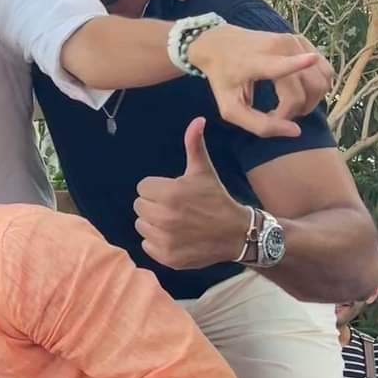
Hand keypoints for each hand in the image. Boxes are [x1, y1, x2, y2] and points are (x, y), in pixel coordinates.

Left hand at [135, 118, 252, 269]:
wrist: (237, 233)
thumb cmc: (216, 198)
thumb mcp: (204, 171)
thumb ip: (194, 145)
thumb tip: (197, 120)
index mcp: (169, 193)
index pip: (142, 188)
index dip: (157, 189)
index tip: (175, 193)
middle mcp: (164, 216)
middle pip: (139, 206)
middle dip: (154, 205)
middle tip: (175, 207)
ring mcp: (165, 238)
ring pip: (141, 225)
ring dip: (154, 223)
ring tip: (176, 222)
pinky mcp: (166, 257)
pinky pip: (146, 244)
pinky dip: (157, 242)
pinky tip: (175, 237)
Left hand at [188, 25, 330, 136]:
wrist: (219, 43)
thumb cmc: (224, 79)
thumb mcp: (231, 108)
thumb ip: (259, 125)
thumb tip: (296, 131)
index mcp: (256, 62)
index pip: (278, 63)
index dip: (296, 63)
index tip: (311, 58)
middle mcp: (279, 47)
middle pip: (308, 86)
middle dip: (300, 109)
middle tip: (280, 115)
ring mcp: (294, 41)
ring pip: (321, 79)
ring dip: (311, 100)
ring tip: (289, 105)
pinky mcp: (302, 40)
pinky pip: (323, 70)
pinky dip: (315, 87)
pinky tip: (297, 92)